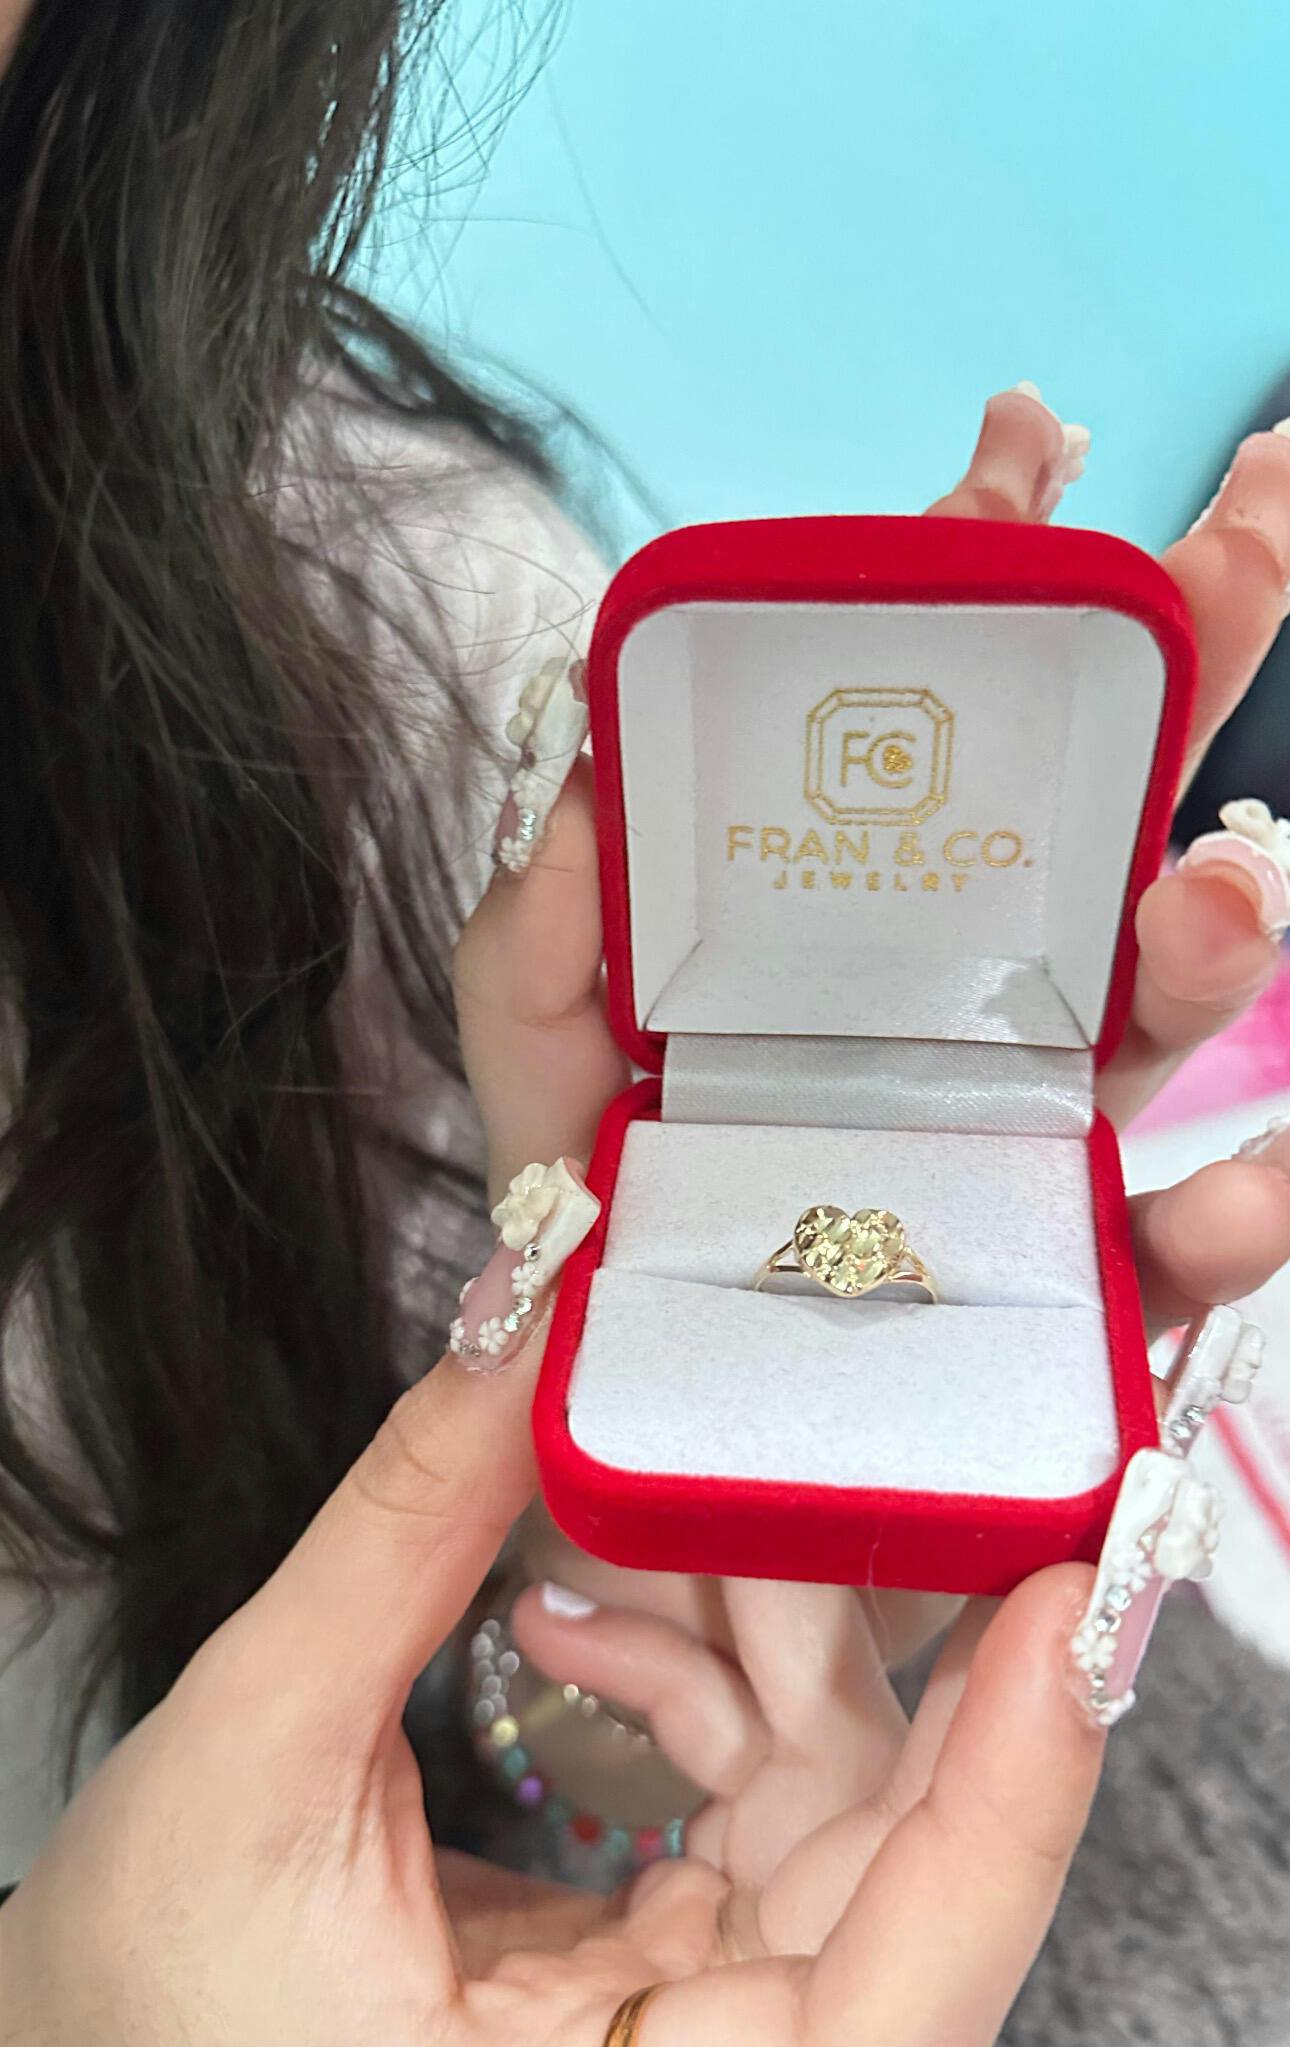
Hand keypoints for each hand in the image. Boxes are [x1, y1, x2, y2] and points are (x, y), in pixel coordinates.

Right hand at [0, 1307, 1104, 2046]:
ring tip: (696, 1510)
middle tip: (978, 1504)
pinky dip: (710, 1678)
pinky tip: (595, 1598)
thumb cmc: (152, 1942)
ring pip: (835, 1835)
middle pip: (890, 1912)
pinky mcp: (658, 1945)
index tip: (1052, 1640)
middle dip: (935, 1701)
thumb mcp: (255, 1726)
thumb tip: (530, 1330)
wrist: (99, 2017)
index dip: (994, 1845)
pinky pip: (754, 1802)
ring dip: (791, 1655)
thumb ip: (406, 1530)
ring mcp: (668, 2021)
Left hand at [454, 390, 1289, 1658]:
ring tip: (1216, 877)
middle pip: (1116, 794)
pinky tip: (1245, 1186)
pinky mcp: (1070, 1277)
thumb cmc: (594, 1219)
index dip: (996, 575)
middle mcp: (981, 989)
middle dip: (1200, 641)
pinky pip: (1183, 1239)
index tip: (1026, 451)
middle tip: (1259, 503)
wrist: (627, 1431)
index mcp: (864, 908)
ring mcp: (1040, 1125)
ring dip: (1221, 922)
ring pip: (1174, 992)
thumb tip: (583, 773)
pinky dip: (1241, 1210)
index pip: (951, 713)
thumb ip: (543, 923)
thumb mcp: (541, 1053)